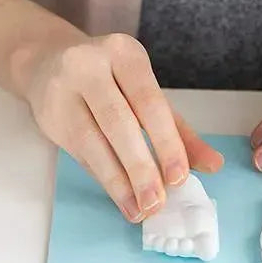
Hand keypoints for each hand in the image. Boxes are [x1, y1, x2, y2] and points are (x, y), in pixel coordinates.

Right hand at [24, 32, 223, 222]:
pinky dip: (104, 179)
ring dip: (119, 182)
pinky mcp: (50, 116)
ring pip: (93, 142)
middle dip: (141, 167)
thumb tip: (213, 164)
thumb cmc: (110, 81)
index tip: (179, 178)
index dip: (166, 142)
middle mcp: (90, 65)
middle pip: (119, 122)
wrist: (48, 62)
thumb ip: (180, 130)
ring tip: (139, 209)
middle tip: (158, 202)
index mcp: (125, 54)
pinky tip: (121, 198)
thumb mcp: (147, 96)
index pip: (149, 102)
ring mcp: (64, 89)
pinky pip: (81, 154)